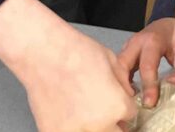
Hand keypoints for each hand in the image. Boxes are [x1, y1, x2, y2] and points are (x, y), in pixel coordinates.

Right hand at [0, 0, 136, 131]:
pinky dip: (71, 126)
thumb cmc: (75, 51)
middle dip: (112, 121)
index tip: (116, 103)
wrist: (44, 53)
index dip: (123, 107)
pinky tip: (67, 112)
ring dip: (93, 126)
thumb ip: (123, 84)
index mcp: (117, 106)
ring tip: (83, 110)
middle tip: (100, 108)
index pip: (130, 116)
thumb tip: (127, 93)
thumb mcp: (112, 62)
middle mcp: (99, 124)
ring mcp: (76, 131)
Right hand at [118, 18, 174, 107]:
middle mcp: (137, 42)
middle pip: (123, 65)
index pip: (147, 66)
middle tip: (131, 104)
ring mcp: (128, 47)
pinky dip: (120, 81)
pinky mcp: (124, 52)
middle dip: (124, 86)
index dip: (148, 85)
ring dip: (120, 84)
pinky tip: (128, 93)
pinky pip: (117, 68)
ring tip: (129, 101)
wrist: (166, 25)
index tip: (150, 103)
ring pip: (117, 67)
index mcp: (153, 41)